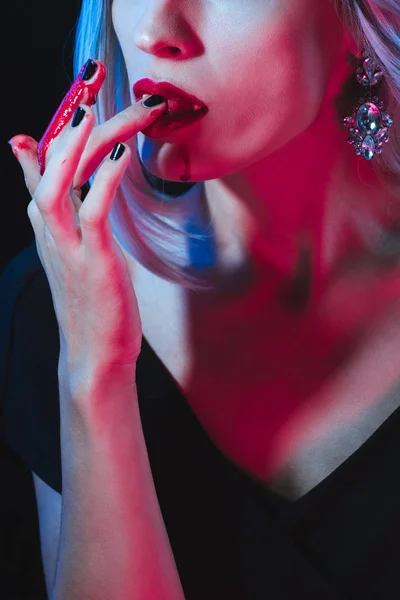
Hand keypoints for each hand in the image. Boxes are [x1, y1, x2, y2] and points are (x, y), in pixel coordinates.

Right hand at [9, 67, 166, 394]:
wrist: (95, 354)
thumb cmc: (94, 304)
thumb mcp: (82, 258)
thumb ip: (80, 224)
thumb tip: (86, 199)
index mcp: (49, 227)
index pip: (40, 169)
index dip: (55, 132)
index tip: (77, 100)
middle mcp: (50, 230)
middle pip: (51, 164)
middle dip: (71, 123)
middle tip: (94, 87)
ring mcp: (67, 245)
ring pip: (61, 181)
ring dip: (79, 143)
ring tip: (96, 110)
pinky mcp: (92, 260)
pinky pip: (93, 210)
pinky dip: (106, 180)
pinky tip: (125, 156)